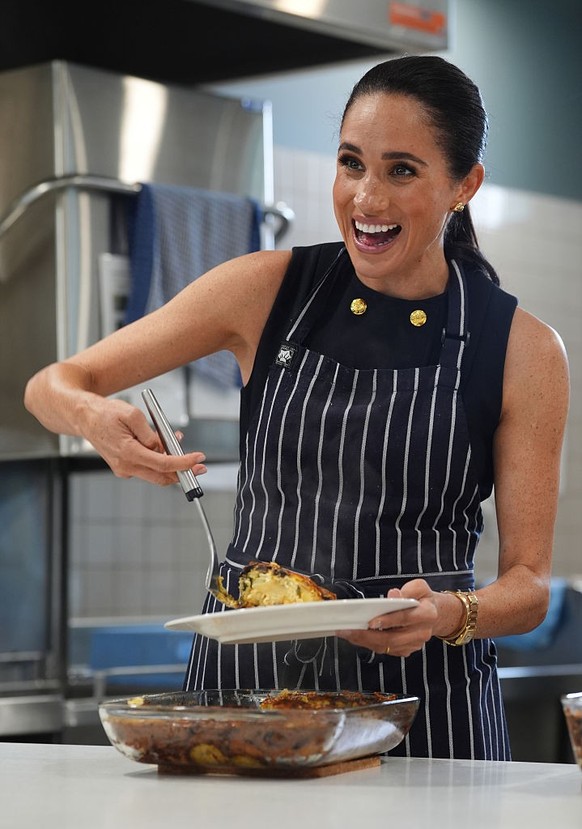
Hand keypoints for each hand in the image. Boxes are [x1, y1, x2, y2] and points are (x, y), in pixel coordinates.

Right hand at [78, 395, 206, 485]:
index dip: (183, 463)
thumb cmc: (105, 413)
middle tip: (199, 467)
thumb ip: (151, 434)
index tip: (197, 460)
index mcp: (128, 453)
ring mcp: (123, 469)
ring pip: (155, 473)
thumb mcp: (133, 415)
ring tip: (178, 446)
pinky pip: (147, 468)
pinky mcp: (124, 467)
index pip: (163, 464)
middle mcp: (125, 466)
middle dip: (183, 472)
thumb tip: (163, 448)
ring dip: (171, 464)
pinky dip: (158, 460)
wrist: (84, 417)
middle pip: (161, 476)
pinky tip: (162, 447)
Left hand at [336, 579, 438, 656]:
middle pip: (393, 638)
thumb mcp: (420, 587)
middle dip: (368, 635)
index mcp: (427, 614)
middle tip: (350, 630)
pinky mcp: (406, 650)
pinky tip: (357, 638)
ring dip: (365, 642)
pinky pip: (386, 650)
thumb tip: (393, 595)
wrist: (436, 615)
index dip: (388, 620)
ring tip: (348, 634)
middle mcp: (421, 632)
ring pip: (387, 647)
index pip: (405, 618)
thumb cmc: (424, 599)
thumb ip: (407, 590)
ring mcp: (414, 644)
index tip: (371, 621)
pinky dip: (370, 645)